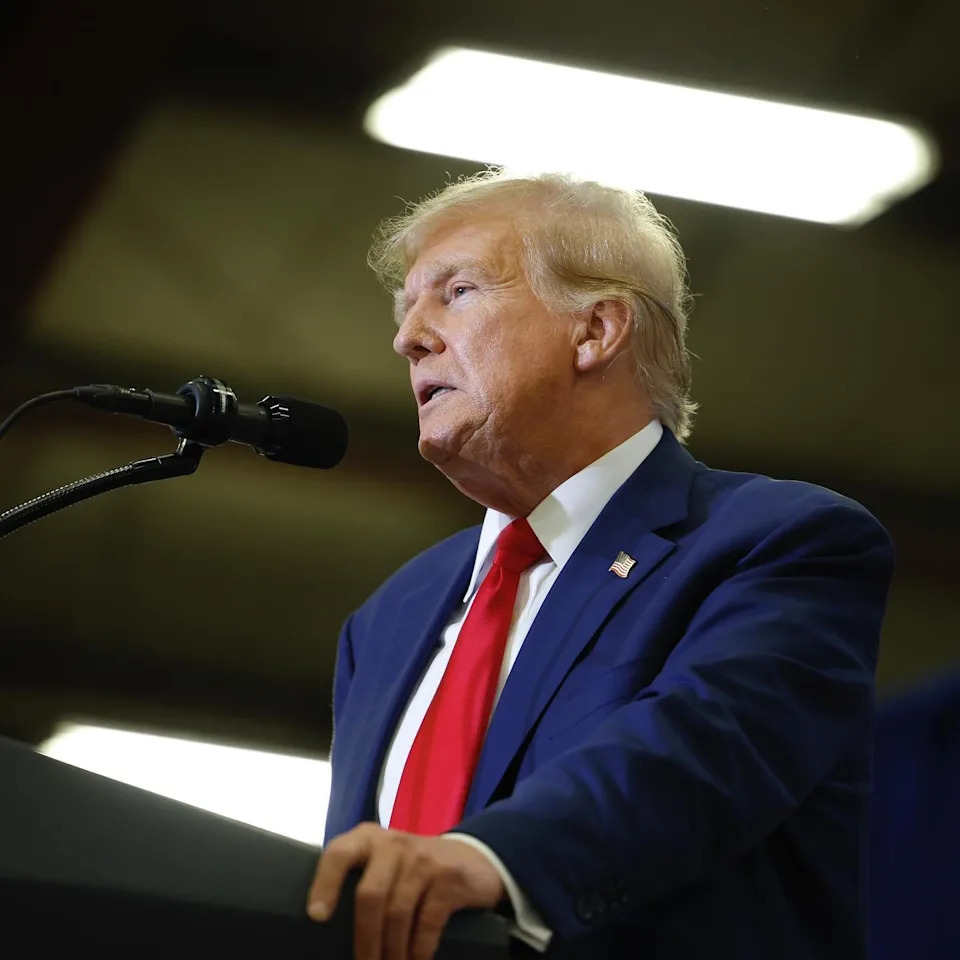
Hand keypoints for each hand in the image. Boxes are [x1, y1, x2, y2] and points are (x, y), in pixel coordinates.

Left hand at [306, 822, 504, 959]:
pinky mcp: (449, 877)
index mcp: (368, 839)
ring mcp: (424, 858)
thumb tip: (323, 923)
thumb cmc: (411, 868)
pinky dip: (419, 949)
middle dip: (365, 940)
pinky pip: (428, 922)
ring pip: (398, 913)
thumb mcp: (382, 862)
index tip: (316, 917)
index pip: (339, 854)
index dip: (325, 884)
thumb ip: (358, 878)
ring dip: (392, 951)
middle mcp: (393, 843)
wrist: (469, 858)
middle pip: (370, 894)